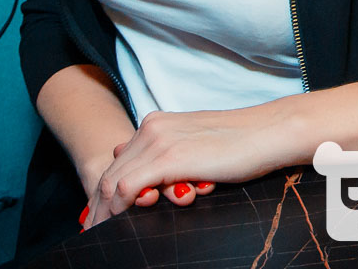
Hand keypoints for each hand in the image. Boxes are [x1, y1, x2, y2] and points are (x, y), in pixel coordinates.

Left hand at [91, 107, 301, 222]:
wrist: (268, 132)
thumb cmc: (241, 144)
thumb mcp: (195, 146)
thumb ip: (168, 155)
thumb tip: (145, 180)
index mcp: (157, 124)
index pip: (119, 161)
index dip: (104, 190)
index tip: (98, 214)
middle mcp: (151, 128)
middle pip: (109, 172)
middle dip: (96, 205)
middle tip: (89, 231)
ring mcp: (158, 142)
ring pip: (111, 182)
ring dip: (101, 212)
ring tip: (97, 234)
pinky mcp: (168, 158)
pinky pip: (126, 188)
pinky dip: (115, 210)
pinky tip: (115, 225)